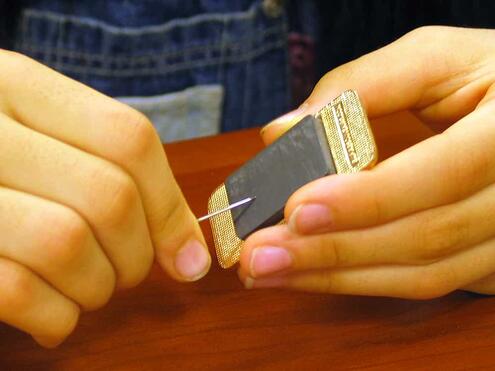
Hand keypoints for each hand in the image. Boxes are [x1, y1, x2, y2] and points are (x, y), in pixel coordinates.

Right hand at [0, 50, 209, 346]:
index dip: (170, 207)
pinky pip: (20, 292)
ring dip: (97, 287)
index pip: (128, 139)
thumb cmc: (8, 171)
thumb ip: (120, 178)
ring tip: (88, 289)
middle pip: (108, 197)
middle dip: (137, 256)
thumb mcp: (52, 144)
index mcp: (19, 86)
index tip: (187, 255)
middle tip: (127, 273)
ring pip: (66, 244)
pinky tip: (54, 314)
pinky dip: (57, 317)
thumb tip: (191, 255)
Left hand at [238, 26, 494, 298]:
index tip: (297, 210)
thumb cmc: (484, 78)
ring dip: (338, 278)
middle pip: (424, 239)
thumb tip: (284, 130)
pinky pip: (424, 283)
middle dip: (333, 252)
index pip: (440, 175)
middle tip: (260, 256)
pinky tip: (316, 272)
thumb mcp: (434, 60)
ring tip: (273, 270)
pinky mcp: (489, 260)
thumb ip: (363, 85)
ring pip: (423, 276)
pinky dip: (364, 281)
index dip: (366, 199)